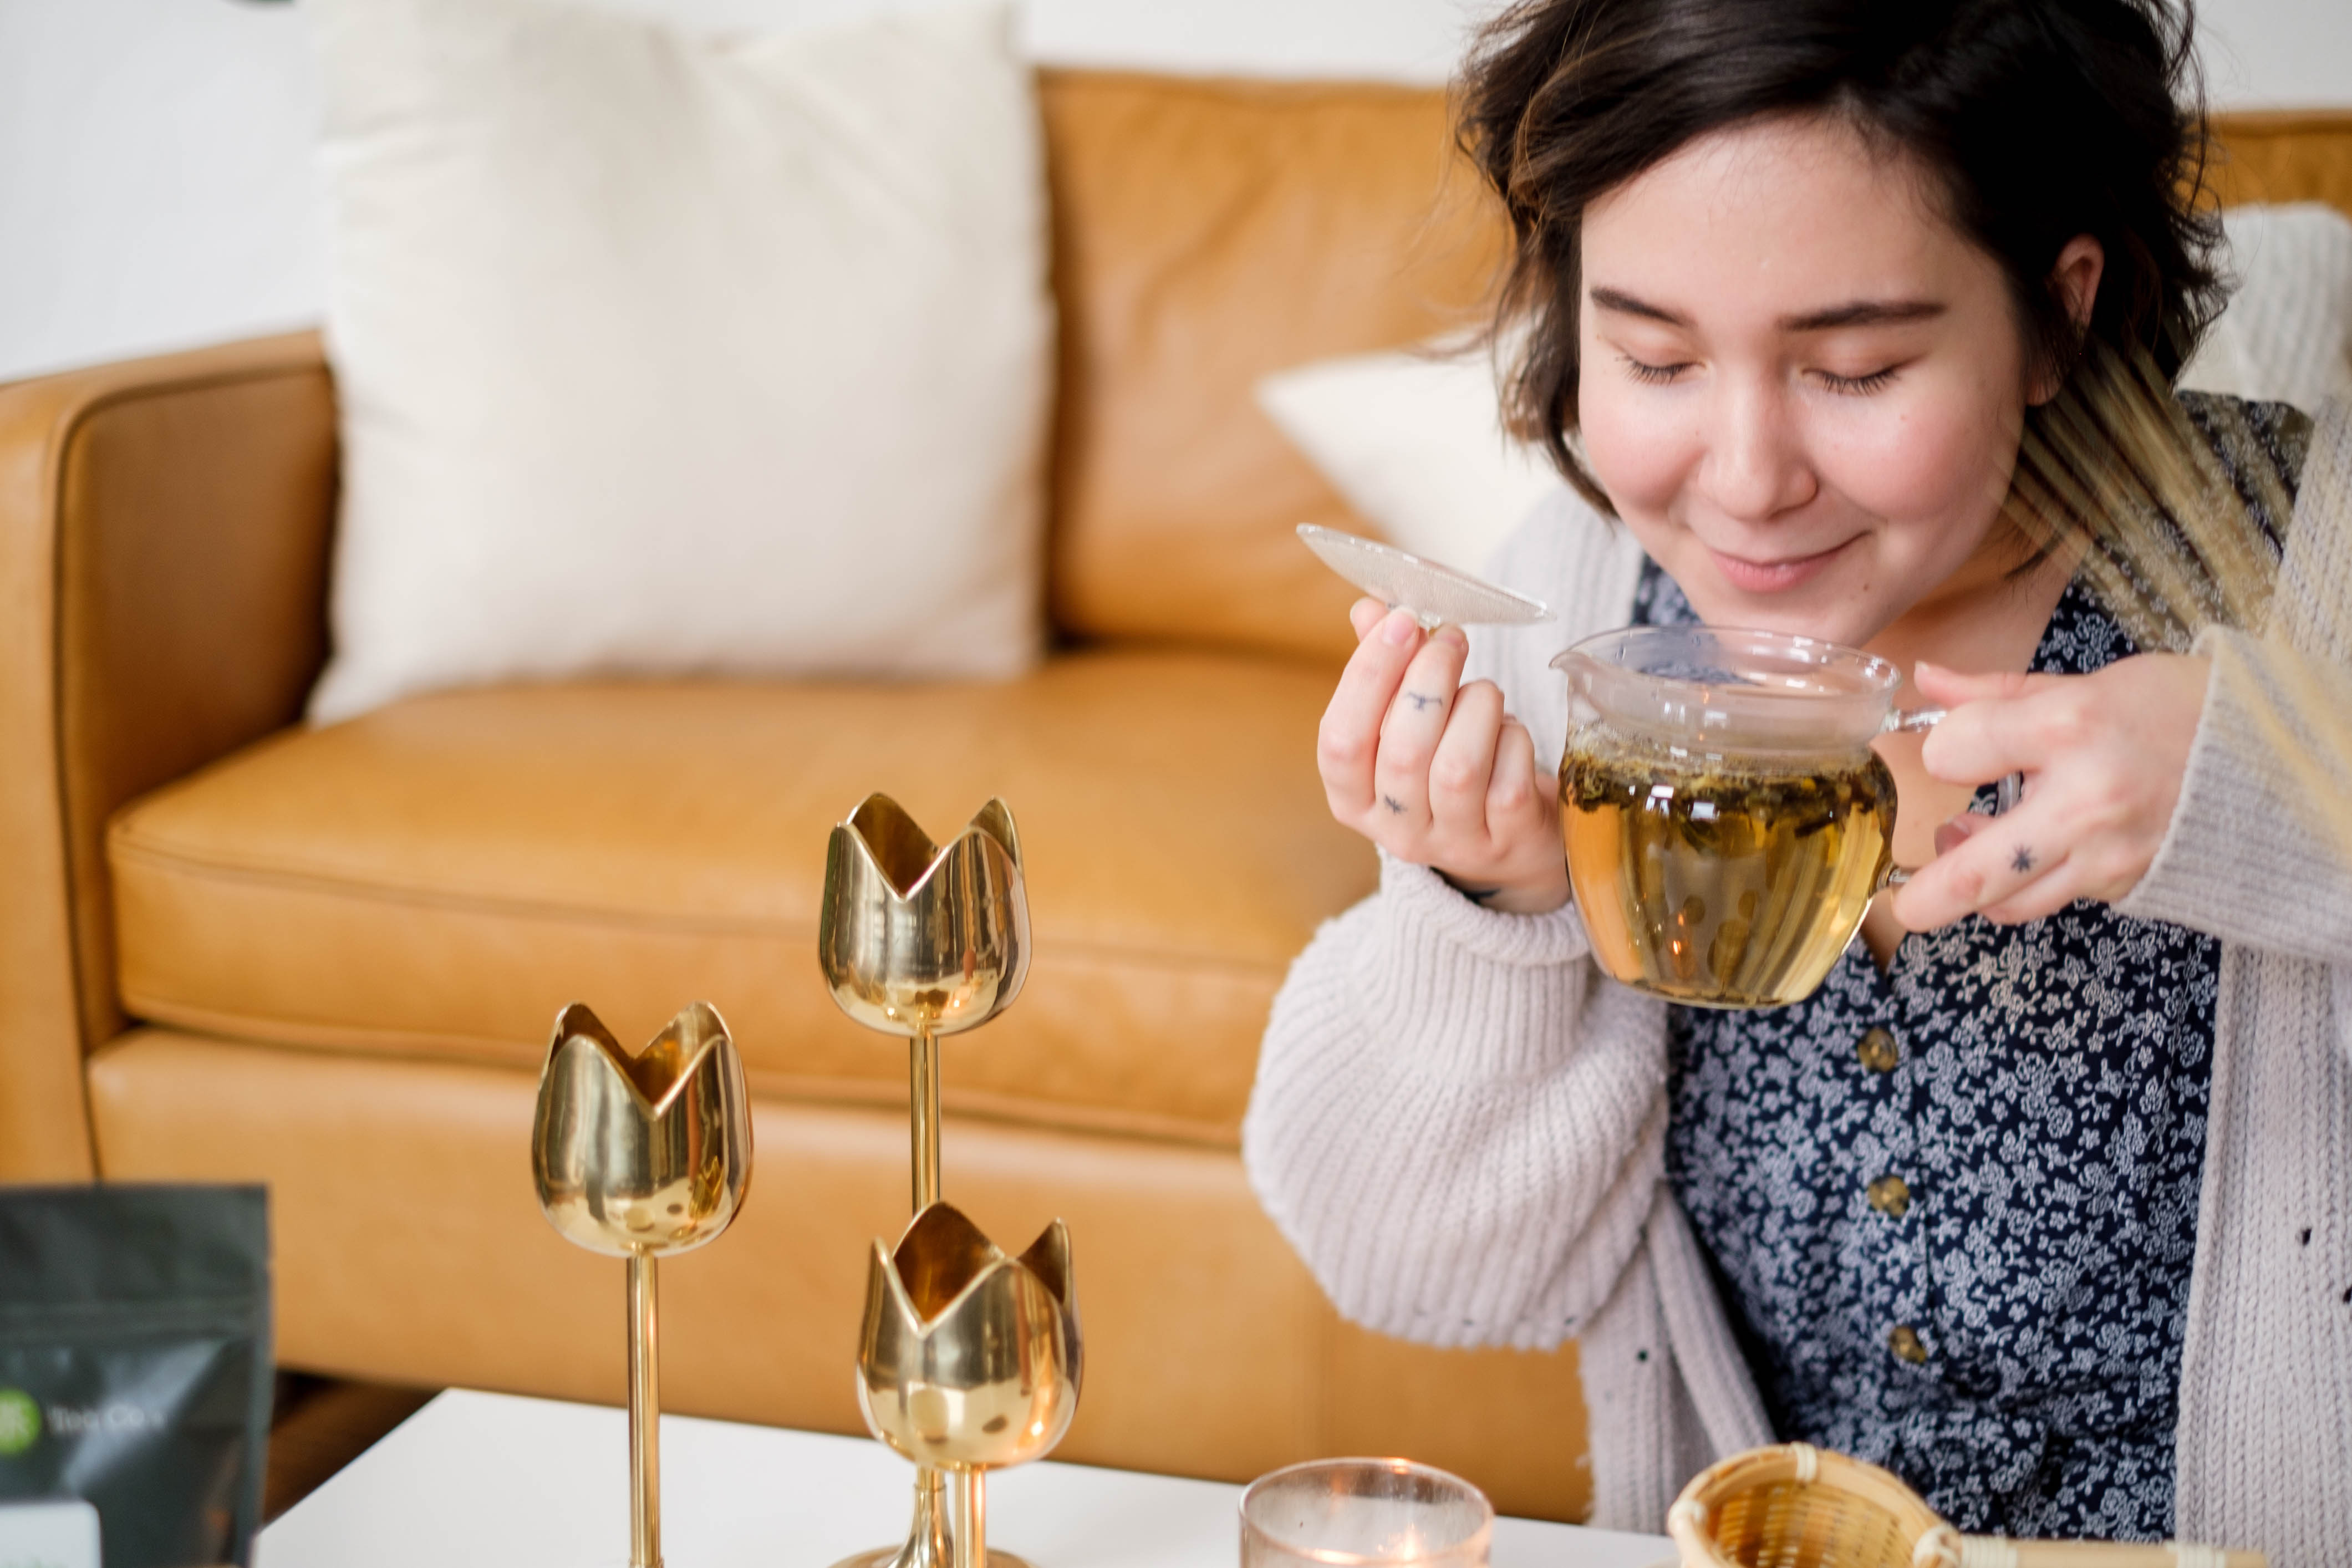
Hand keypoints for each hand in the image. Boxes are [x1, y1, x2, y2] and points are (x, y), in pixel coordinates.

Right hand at [1317, 598, 1569, 913]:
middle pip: (1402, 752)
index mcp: (1353, 799)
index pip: (1340, 742)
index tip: (1401, 621)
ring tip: (1482, 690)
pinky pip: (1509, 779)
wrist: (1513, 838)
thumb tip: (1372, 609)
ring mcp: (1453, 841)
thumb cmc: (1447, 763)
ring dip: (1475, 706)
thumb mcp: (1406, 722)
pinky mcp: (1507, 839)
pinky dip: (1512, 736)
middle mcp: (1396, 830)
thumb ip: (1385, 669)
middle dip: (1429, 678)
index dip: (1367, 675)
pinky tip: (1506, 728)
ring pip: (1457, 767)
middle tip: (1451, 638)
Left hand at [1889, 654, 2208, 929]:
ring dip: (1973, 891)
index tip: (1952, 747)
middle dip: (1926, 898)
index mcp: (2070, 728)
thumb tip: (1925, 680)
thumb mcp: (2088, 683)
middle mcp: (2085, 799)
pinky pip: (2056, 898)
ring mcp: (2107, 852)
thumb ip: (1995, 692)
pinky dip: (2028, 884)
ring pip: (2013, 901)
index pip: (1953, 752)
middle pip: (1979, 871)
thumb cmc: (2182, 710)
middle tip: (1899, 902)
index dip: (1942, 750)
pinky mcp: (2125, 885)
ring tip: (1961, 850)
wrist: (2277, 757)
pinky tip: (2027, 850)